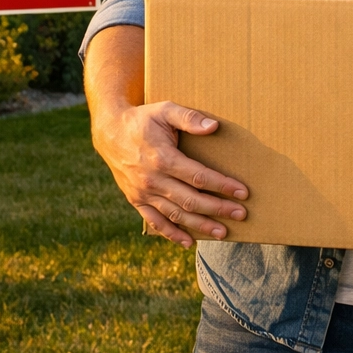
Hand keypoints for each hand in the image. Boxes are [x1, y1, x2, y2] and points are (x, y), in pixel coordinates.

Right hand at [91, 99, 248, 248]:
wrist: (110, 132)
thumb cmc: (143, 119)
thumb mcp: (165, 110)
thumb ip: (189, 117)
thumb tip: (214, 127)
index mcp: (162, 159)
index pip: (198, 177)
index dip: (222, 186)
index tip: (242, 193)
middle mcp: (152, 180)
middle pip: (190, 200)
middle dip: (218, 209)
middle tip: (240, 214)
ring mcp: (143, 193)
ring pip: (175, 215)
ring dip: (200, 226)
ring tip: (222, 233)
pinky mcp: (136, 200)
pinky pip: (155, 221)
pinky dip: (171, 234)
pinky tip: (188, 242)